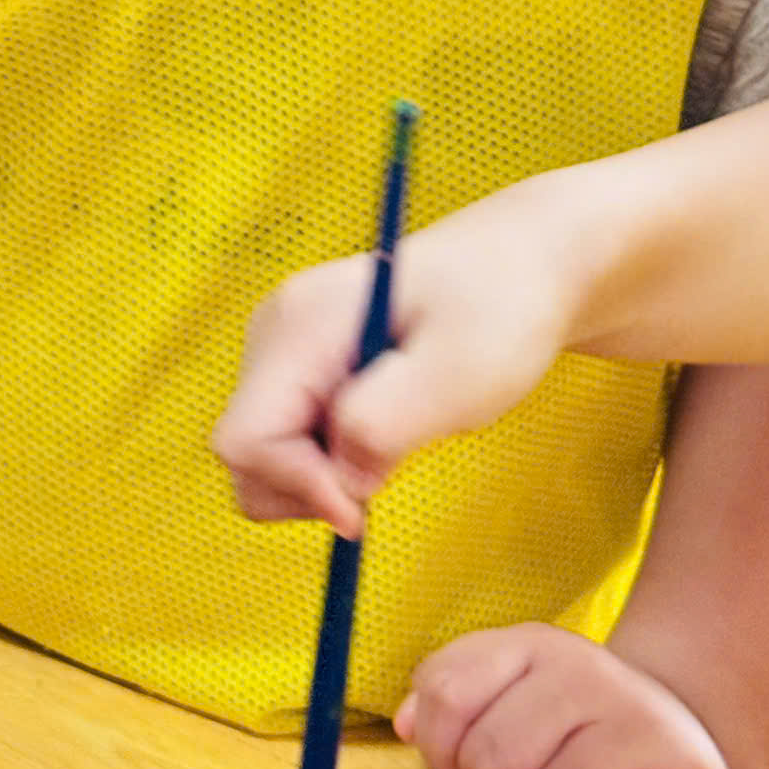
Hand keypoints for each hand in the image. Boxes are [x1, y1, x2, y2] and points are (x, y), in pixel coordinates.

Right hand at [212, 195, 584, 534]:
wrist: (525, 264)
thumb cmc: (500, 307)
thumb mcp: (455, 373)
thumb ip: (381, 426)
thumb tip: (338, 483)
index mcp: (299, 325)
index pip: (243, 438)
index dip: (297, 486)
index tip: (365, 504)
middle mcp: (276, 331)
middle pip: (244, 451)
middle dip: (306, 487)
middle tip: (385, 471)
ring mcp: (288, 345)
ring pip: (266, 450)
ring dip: (324, 474)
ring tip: (397, 438)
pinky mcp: (308, 363)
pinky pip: (295, 435)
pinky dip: (334, 457)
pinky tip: (390, 424)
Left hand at [397, 624, 741, 768]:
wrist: (690, 750)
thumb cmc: (577, 736)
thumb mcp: (512, 696)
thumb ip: (451, 703)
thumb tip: (405, 725)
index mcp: (532, 646)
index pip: (447, 691)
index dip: (439, 747)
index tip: (458, 763)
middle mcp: (587, 673)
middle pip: (489, 759)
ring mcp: (639, 727)